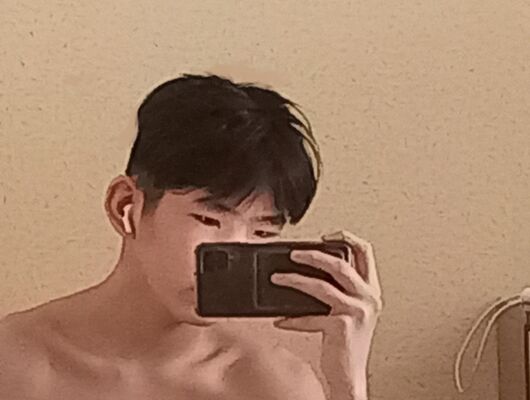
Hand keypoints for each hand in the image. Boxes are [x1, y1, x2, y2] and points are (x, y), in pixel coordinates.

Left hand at [271, 230, 382, 399]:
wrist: (350, 375)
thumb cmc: (347, 345)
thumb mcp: (350, 312)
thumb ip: (338, 290)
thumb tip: (307, 272)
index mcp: (372, 290)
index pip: (365, 252)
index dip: (346, 237)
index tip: (325, 235)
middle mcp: (369, 298)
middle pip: (340, 264)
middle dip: (313, 255)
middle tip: (293, 254)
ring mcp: (357, 311)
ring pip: (320, 285)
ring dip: (294, 280)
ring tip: (278, 278)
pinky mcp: (342, 325)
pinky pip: (309, 315)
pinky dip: (292, 318)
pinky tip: (281, 319)